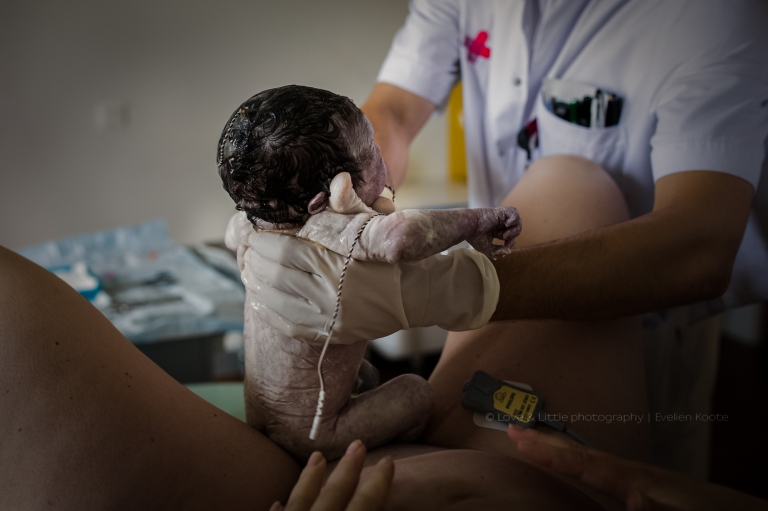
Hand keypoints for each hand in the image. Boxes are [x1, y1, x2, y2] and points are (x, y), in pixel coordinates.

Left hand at [270, 440, 393, 510]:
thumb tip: (384, 506)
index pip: (366, 503)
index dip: (379, 482)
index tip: (388, 460)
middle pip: (334, 494)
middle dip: (347, 468)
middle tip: (358, 443)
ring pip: (300, 500)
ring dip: (310, 479)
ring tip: (317, 457)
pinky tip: (278, 502)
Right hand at [467, 206, 521, 258]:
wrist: (469, 227)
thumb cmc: (474, 237)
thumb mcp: (486, 248)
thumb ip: (497, 251)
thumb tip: (508, 252)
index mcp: (496, 230)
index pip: (510, 236)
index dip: (511, 242)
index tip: (505, 246)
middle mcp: (499, 223)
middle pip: (516, 227)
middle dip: (514, 235)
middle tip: (506, 239)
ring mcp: (500, 216)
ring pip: (517, 220)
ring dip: (515, 229)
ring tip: (506, 234)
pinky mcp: (500, 211)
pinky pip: (514, 212)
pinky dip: (514, 219)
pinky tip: (507, 224)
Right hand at [507, 425, 767, 510]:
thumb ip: (657, 508)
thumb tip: (632, 497)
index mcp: (637, 480)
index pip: (584, 463)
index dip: (549, 451)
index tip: (517, 436)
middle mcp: (633, 474)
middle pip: (581, 455)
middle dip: (545, 442)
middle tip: (512, 428)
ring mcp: (639, 479)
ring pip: (590, 460)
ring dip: (559, 450)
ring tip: (532, 440)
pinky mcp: (646, 488)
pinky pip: (601, 470)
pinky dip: (578, 462)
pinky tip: (574, 464)